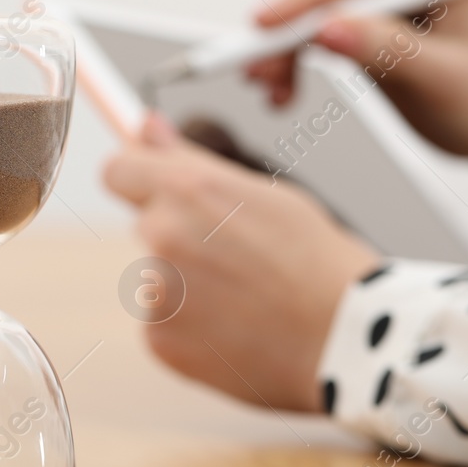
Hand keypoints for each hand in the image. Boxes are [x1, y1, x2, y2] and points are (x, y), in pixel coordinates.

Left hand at [103, 113, 377, 412]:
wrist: (349, 340)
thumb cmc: (317, 261)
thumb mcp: (263, 195)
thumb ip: (191, 160)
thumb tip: (144, 126)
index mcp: (189, 188)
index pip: (118, 170)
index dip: (138, 177)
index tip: (156, 189)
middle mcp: (163, 234)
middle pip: (146, 223)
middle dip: (179, 233)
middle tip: (240, 258)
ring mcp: (157, 291)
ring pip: (158, 276)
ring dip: (188, 284)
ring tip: (248, 299)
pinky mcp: (158, 339)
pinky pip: (163, 322)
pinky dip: (191, 328)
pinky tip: (237, 331)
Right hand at [245, 0, 467, 208]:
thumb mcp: (442, 78)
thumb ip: (385, 48)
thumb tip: (325, 28)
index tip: (262, 26)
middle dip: (286, 31)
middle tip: (256, 71)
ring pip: (313, 10)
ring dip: (284, 50)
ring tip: (270, 90)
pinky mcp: (371, 22)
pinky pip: (317, 31)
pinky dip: (295, 59)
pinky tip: (284, 89)